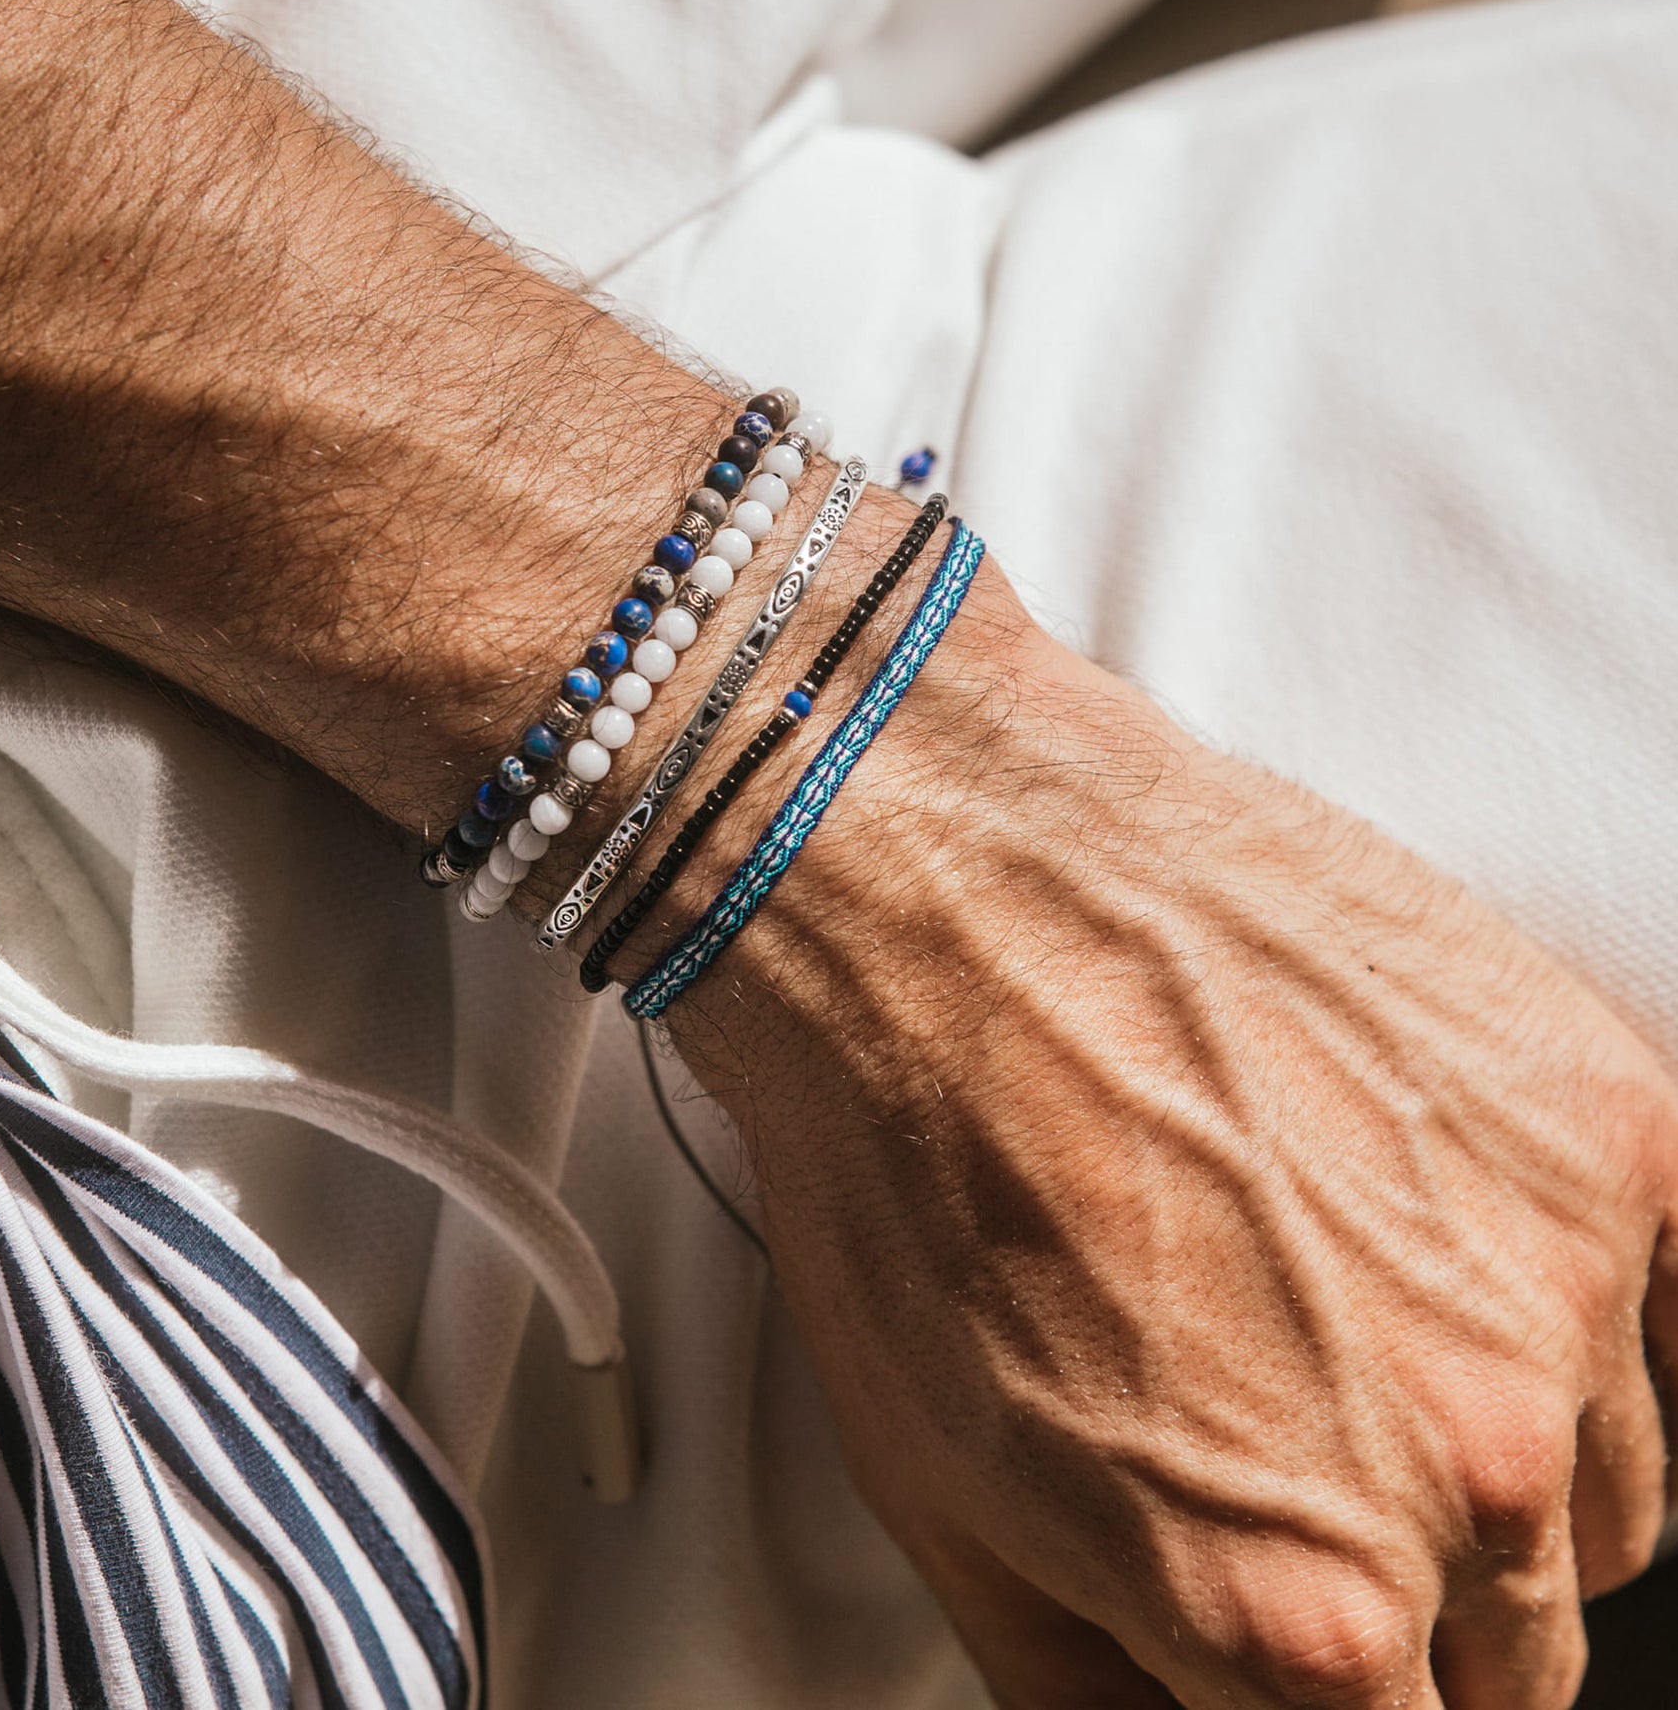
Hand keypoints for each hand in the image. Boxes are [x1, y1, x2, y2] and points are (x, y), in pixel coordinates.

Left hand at [665, 554, 1677, 1709]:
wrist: (936, 881)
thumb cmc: (906, 1158)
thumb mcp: (951, 1498)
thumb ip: (1105, 1694)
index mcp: (1298, 1606)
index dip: (1327, 1705)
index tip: (1298, 1648)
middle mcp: (1462, 1463)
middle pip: (1514, 1654)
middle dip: (1404, 1597)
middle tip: (1283, 1458)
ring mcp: (1555, 1276)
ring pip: (1601, 1494)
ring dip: (1488, 1450)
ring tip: (1327, 1311)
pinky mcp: (1599, 1114)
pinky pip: (1671, 1308)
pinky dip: (1573, 1308)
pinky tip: (1439, 1237)